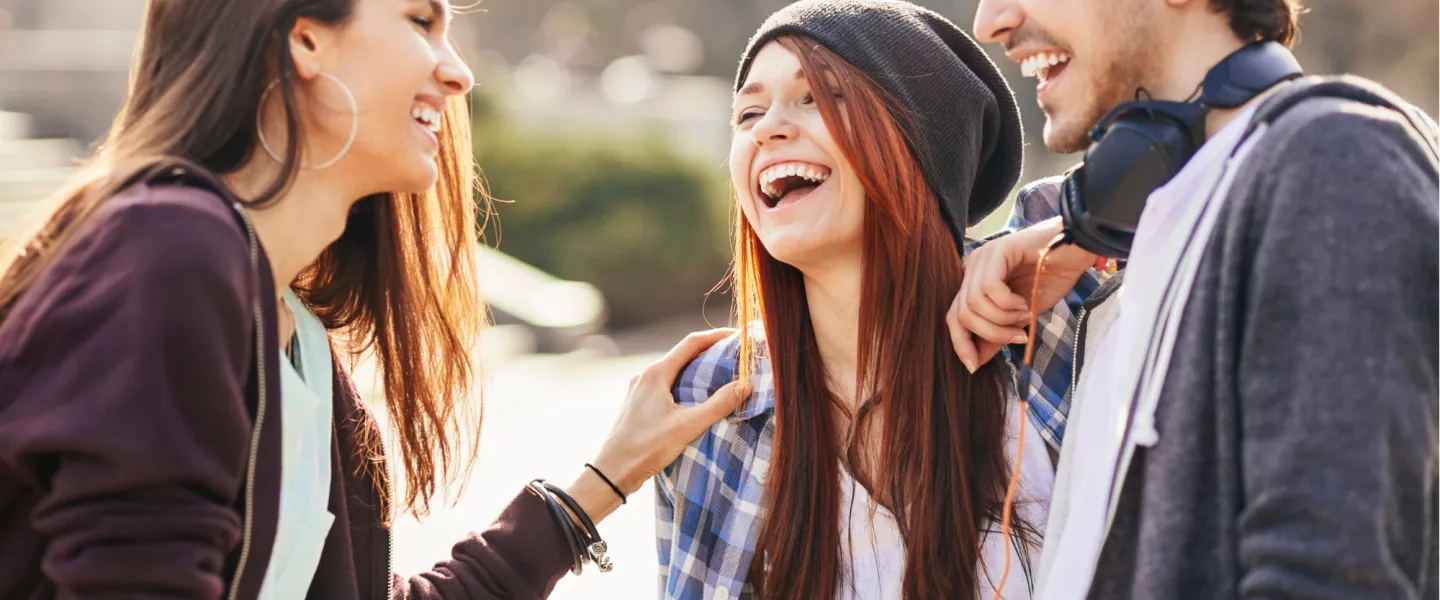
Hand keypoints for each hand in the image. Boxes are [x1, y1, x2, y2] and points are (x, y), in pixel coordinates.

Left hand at [567, 329, 751, 522]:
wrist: (612, 472)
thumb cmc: (647, 447)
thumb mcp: (688, 426)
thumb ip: (718, 405)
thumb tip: (744, 385)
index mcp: (656, 373)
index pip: (691, 343)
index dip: (716, 336)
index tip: (737, 337)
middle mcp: (646, 376)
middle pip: (682, 356)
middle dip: (709, 353)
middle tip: (734, 358)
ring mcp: (639, 390)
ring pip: (673, 372)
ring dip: (696, 371)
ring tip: (720, 378)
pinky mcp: (638, 405)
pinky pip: (666, 387)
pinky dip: (684, 386)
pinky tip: (695, 401)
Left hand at [947, 217, 1094, 371]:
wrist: (1078, 251)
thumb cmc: (1052, 278)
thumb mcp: (1020, 316)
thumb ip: (997, 333)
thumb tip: (975, 361)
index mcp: (976, 282)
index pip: (954, 317)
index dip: (961, 344)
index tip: (974, 366)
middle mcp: (974, 268)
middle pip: (961, 314)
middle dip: (990, 334)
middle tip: (1018, 336)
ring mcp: (983, 257)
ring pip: (973, 304)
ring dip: (1003, 318)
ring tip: (1025, 313)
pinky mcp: (997, 250)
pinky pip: (989, 289)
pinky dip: (1007, 303)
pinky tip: (1024, 301)